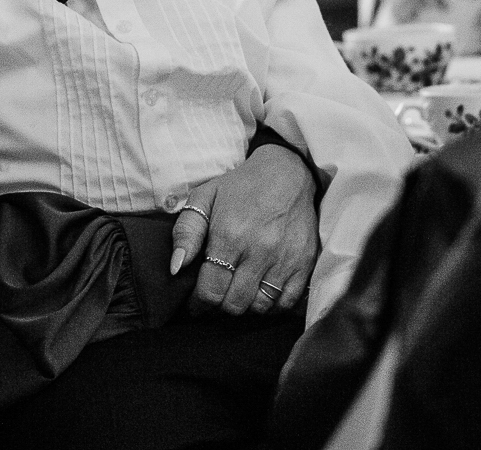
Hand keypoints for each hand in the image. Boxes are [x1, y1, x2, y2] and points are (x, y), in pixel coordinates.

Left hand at [169, 144, 317, 314]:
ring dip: (245, 306)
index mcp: (230, 235)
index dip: (198, 303)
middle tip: (216, 296)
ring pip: (259, 307)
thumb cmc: (240, 187)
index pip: (210, 290)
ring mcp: (284, 259)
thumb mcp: (204, 198)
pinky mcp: (304, 263)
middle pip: (234, 304)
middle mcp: (259, 251)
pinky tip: (260, 292)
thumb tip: (176, 268)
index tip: (194, 303)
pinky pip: (286, 302)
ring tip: (237, 293)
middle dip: (220, 305)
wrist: (287, 173)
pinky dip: (271, 305)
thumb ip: (186, 232)